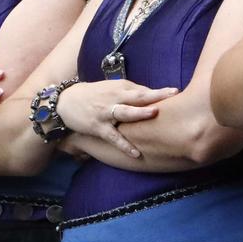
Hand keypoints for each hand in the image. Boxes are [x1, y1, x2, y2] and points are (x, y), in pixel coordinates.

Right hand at [56, 79, 177, 158]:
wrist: (66, 102)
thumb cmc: (95, 95)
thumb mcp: (113, 89)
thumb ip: (133, 93)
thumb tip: (155, 97)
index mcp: (121, 88)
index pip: (144, 90)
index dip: (160, 91)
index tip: (176, 91)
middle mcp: (115, 98)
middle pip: (138, 96)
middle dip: (155, 96)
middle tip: (172, 95)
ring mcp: (106, 113)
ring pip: (125, 112)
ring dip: (139, 113)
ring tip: (154, 114)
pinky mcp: (98, 127)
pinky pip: (113, 137)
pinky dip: (124, 145)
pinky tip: (136, 153)